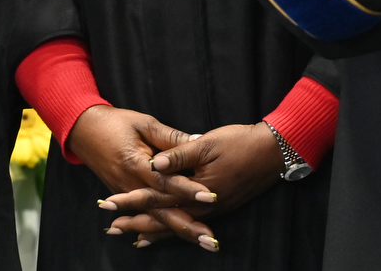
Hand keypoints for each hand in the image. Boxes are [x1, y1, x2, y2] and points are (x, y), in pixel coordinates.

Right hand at [68, 107, 215, 250]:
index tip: (209, 196)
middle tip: (209, 237)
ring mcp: (125, 193)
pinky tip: (175, 237)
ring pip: (154, 217)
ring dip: (178, 230)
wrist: (83, 130)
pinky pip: (145, 215)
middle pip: (161, 209)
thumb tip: (198, 140)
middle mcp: (130, 184)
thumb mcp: (144, 123)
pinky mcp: (123, 196)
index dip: (187, 189)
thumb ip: (170, 136)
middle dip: (187, 224)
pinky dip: (159, 229)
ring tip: (201, 240)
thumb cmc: (116, 123)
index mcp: (136, 163)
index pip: (165, 181)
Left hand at [100, 122, 285, 250]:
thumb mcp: (207, 144)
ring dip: (152, 231)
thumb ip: (178, 154)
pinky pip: (189, 224)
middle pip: (162, 218)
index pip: (155, 196)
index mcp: (195, 189)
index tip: (107, 204)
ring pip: (175, 225)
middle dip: (135, 222)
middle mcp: (202, 207)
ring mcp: (211, 210)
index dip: (130, 199)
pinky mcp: (217, 208)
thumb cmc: (240, 143)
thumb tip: (153, 164)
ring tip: (131, 238)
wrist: (273, 153)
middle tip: (111, 228)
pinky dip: (172, 230)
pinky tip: (163, 235)